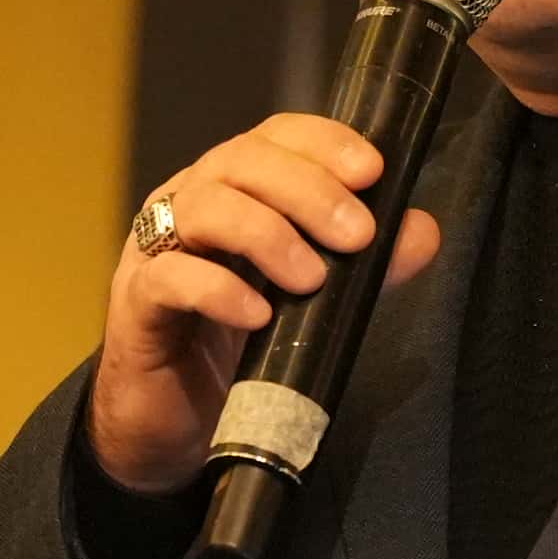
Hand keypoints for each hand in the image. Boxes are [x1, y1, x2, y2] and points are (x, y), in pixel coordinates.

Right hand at [92, 112, 444, 493]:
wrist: (173, 421)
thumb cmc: (240, 347)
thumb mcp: (314, 302)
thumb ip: (367, 266)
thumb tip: (421, 232)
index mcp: (235, 189)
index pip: (275, 137)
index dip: (322, 143)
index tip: (372, 171)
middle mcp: (191, 202)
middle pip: (241, 161)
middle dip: (306, 190)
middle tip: (357, 235)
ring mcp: (156, 249)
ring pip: (205, 207)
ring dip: (266, 235)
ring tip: (311, 278)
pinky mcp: (135, 303)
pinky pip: (170, 278)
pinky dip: (218, 289)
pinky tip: (258, 315)